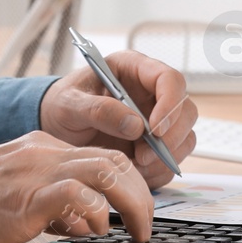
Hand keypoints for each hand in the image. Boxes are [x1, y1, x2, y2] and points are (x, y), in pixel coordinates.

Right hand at [0, 131, 153, 242]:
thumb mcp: (18, 195)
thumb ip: (53, 202)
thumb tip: (85, 222)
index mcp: (43, 148)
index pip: (101, 155)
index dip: (128, 183)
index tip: (136, 208)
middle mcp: (45, 152)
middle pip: (113, 160)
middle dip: (140, 193)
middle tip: (146, 224)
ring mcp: (37, 171)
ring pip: (105, 172)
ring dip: (131, 204)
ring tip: (135, 230)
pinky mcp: (28, 196)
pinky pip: (77, 194)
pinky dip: (96, 214)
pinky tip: (94, 232)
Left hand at [39, 50, 196, 189]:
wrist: (55, 127)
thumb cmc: (62, 104)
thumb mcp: (69, 103)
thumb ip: (98, 109)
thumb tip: (135, 125)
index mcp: (134, 69)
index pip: (170, 79)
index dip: (170, 103)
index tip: (154, 130)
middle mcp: (152, 93)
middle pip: (186, 111)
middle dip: (169, 137)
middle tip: (141, 156)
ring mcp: (157, 120)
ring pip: (185, 137)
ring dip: (165, 157)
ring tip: (134, 165)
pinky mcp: (155, 145)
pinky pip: (172, 160)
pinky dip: (158, 171)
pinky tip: (134, 173)